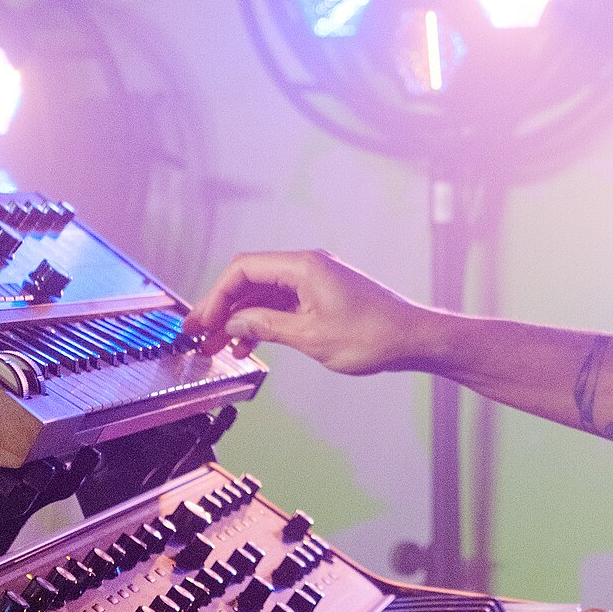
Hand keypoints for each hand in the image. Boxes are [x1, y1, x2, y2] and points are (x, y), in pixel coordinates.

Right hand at [183, 250, 433, 375]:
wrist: (413, 339)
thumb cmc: (372, 335)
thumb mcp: (309, 336)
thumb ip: (265, 325)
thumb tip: (233, 322)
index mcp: (304, 266)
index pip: (243, 269)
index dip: (216, 295)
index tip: (201, 321)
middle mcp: (308, 266)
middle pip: (251, 279)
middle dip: (223, 307)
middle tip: (200, 335)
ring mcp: (316, 280)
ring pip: (265, 293)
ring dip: (241, 317)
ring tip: (220, 345)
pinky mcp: (323, 296)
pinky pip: (283, 303)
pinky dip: (263, 320)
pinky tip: (249, 342)